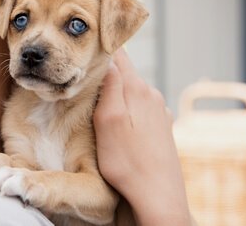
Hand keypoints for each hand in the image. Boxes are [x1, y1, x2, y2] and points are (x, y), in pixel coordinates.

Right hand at [93, 49, 191, 225]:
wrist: (158, 195)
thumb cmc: (126, 162)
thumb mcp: (108, 121)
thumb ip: (110, 86)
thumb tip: (108, 58)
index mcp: (137, 89)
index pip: (118, 54)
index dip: (101, 49)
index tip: (85, 50)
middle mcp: (152, 95)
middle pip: (125, 72)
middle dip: (105, 73)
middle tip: (84, 80)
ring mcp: (159, 110)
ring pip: (132, 90)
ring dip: (116, 93)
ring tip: (99, 106)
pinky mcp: (161, 125)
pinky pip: (140, 107)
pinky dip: (127, 108)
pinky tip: (120, 125)